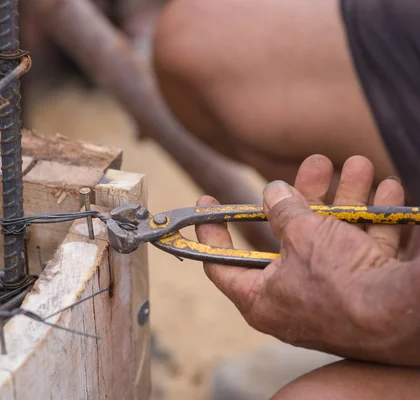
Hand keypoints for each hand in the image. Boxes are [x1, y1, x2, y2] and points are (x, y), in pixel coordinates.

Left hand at [196, 154, 419, 365]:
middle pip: (288, 239)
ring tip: (359, 165)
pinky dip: (374, 220)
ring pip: (332, 239)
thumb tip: (273, 193)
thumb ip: (284, 210)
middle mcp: (292, 300)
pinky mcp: (363, 292)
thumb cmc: (342, 283)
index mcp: (261, 298)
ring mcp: (329, 297)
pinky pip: (362, 251)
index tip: (208, 202)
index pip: (222, 262)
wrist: (406, 316)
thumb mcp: (303, 236)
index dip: (213, 231)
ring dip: (347, 199)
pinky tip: (387, 189)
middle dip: (306, 196)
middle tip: (316, 165)